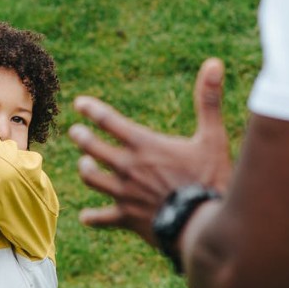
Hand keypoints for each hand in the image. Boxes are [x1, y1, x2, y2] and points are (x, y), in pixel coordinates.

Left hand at [69, 59, 233, 247]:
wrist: (201, 224)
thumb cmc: (209, 180)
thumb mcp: (213, 137)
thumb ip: (208, 101)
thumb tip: (214, 62)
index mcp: (144, 145)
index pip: (109, 121)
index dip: (92, 110)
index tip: (79, 103)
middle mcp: (128, 167)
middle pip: (93, 148)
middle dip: (82, 138)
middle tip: (75, 133)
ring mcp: (124, 194)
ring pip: (92, 178)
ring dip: (86, 170)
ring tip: (85, 166)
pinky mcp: (126, 218)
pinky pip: (101, 218)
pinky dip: (92, 217)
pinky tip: (86, 217)